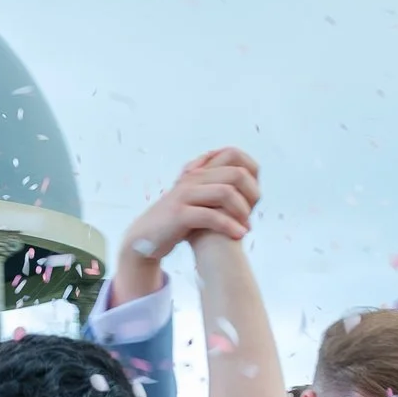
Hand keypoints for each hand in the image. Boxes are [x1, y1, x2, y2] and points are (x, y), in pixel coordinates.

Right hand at [111, 148, 261, 304]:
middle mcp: (193, 178)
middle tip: (253, 213)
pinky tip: (238, 235)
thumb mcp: (195, 200)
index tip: (254, 199)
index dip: (252, 175)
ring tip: (246, 227)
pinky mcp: (179, 214)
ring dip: (241, 211)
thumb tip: (244, 188)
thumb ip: (214, 190)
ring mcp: (185, 195)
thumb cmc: (174, 222)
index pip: (234, 157)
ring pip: (225, 193)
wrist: (143, 238)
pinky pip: (211, 216)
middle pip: (235, 175)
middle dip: (251, 194)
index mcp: (199, 172)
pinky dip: (228, 226)